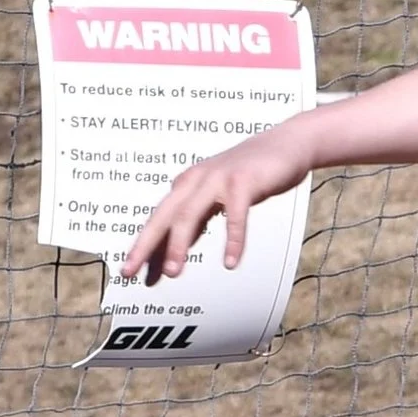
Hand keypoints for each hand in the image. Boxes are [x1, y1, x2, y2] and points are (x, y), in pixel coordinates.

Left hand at [121, 126, 310, 282]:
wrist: (287, 144)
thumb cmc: (252, 173)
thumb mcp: (218, 197)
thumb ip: (199, 220)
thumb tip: (178, 248)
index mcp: (187, 184)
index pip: (159, 219)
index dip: (143, 246)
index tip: (130, 270)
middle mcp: (196, 180)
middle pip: (165, 216)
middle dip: (147, 246)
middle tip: (133, 271)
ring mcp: (218, 179)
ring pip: (190, 215)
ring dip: (179, 245)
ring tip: (173, 272)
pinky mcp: (243, 182)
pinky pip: (235, 217)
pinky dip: (232, 241)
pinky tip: (230, 261)